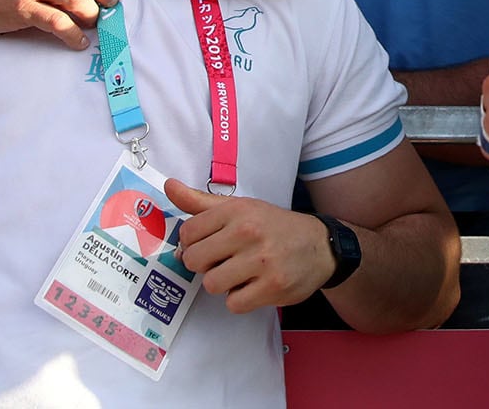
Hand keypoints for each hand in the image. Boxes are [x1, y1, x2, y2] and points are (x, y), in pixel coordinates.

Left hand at [166, 179, 335, 311]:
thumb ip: (200, 202)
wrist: (319, 245)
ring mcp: (261, 261)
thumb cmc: (273, 226)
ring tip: (239, 273)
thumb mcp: (240, 207)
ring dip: (222, 283)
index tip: (209, 244)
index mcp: (237, 210)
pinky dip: (240, 299)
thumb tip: (169, 185)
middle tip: (223, 260)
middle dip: (204, 264)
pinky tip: (253, 285)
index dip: (193, 243)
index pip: (188, 233)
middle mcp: (248, 232)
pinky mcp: (273, 286)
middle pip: (194, 260)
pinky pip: (234, 303)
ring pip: (211, 284)